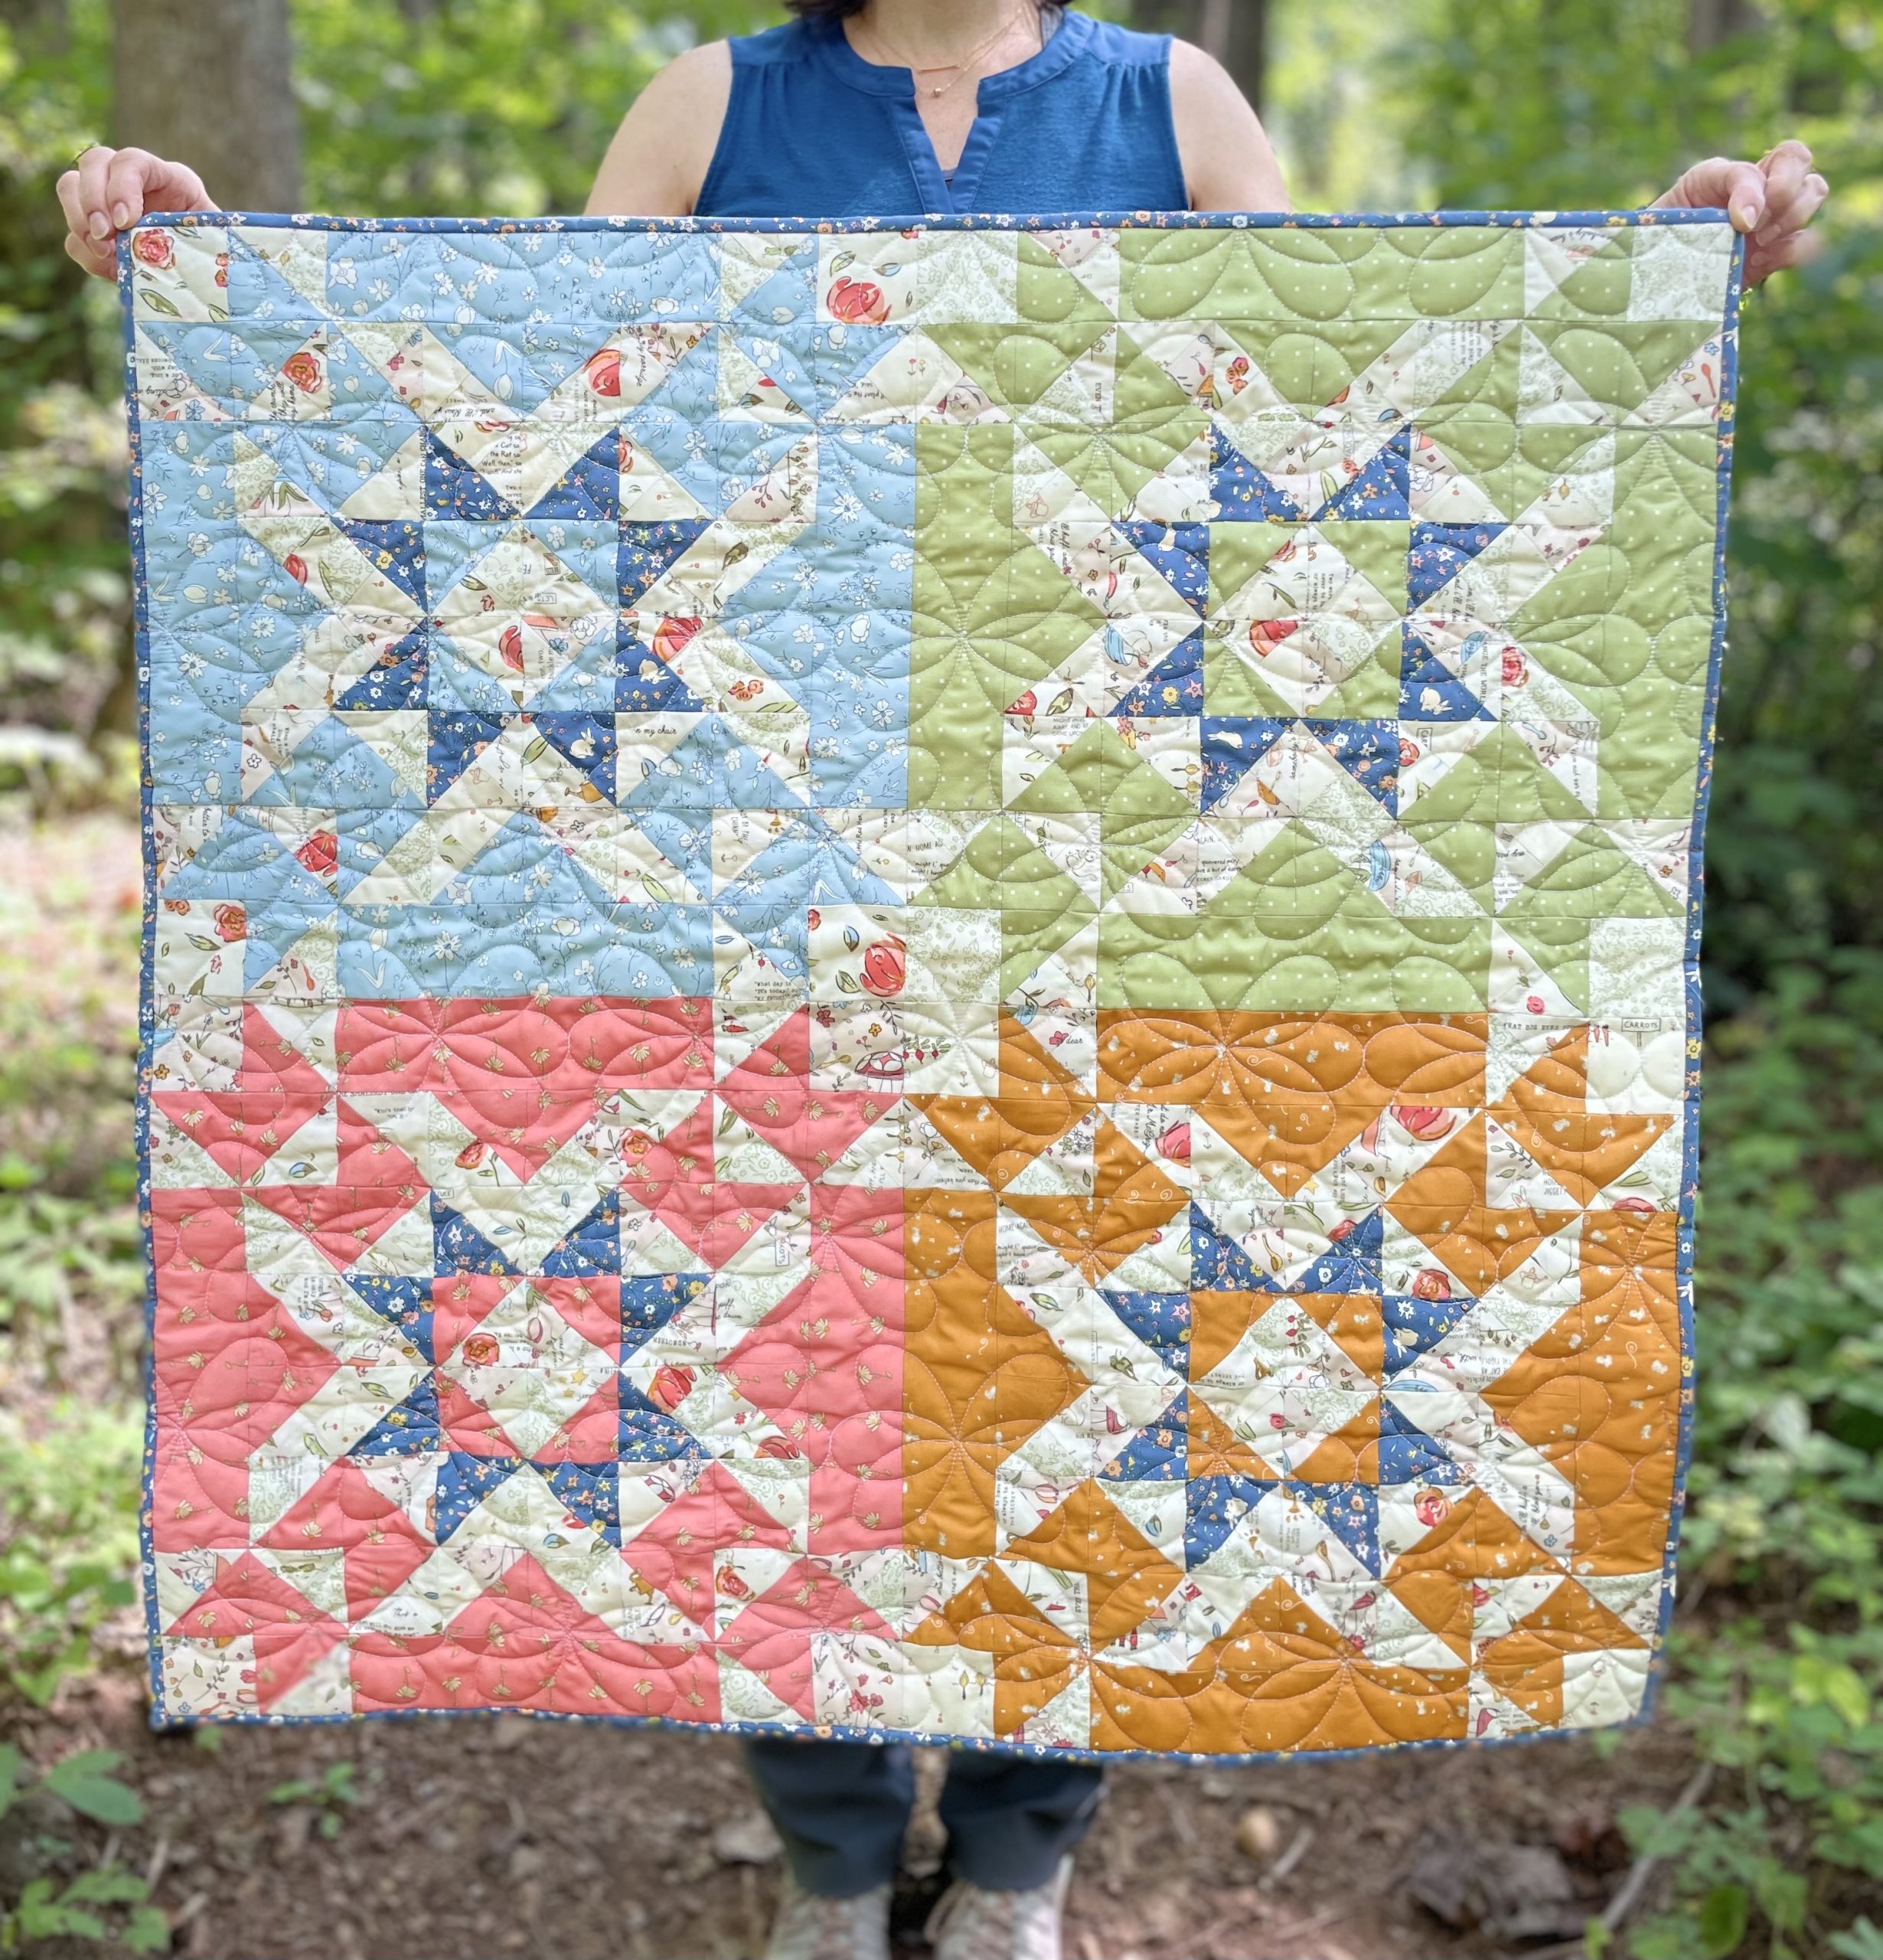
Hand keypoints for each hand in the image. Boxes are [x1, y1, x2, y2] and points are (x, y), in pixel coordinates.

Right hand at [57, 146, 216, 280]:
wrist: (209, 276)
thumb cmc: (217, 252)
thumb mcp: (215, 239)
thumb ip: (193, 236)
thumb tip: (162, 245)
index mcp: (167, 177)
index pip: (131, 160)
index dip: (122, 187)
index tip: (126, 221)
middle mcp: (132, 181)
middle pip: (92, 162)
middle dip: (92, 199)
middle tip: (106, 235)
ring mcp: (108, 203)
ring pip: (70, 187)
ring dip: (79, 221)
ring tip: (105, 251)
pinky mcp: (96, 233)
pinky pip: (73, 234)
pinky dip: (84, 251)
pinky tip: (109, 266)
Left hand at [1653, 139, 1827, 286]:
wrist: (1661, 269)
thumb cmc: (1669, 226)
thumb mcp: (1684, 199)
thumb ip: (1718, 196)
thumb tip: (1749, 221)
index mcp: (1742, 171)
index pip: (1781, 154)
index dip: (1765, 186)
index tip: (1740, 221)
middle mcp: (1765, 187)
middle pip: (1803, 162)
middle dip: (1785, 194)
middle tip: (1754, 226)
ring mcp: (1776, 217)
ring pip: (1814, 193)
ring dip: (1790, 219)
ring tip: (1756, 243)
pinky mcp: (1777, 251)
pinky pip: (1807, 242)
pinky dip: (1794, 251)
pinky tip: (1760, 260)